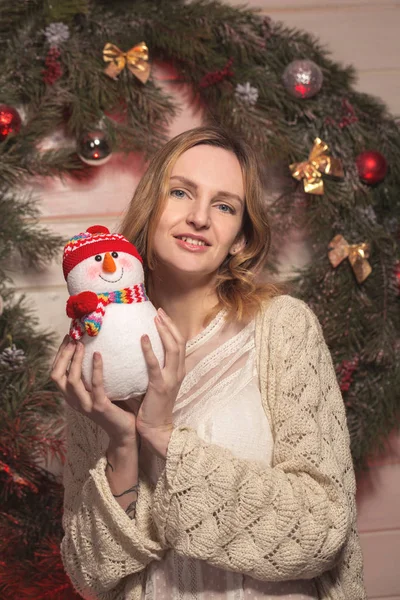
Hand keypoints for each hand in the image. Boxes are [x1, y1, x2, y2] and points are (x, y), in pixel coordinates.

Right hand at [51, 335, 137, 445]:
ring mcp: (85, 404)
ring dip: (75, 360)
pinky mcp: (99, 406)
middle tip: (73, 338)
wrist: (127, 430)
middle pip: (56, 375)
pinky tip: (98, 355)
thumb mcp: (99, 388)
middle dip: (62, 355)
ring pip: (72, 379)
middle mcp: (74, 400)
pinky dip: (95, 368)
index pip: (56, 373)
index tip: (68, 337)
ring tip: (82, 344)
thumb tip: (98, 345)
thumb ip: (94, 374)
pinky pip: (95, 384)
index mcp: (72, 395)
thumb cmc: (116, 406)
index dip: (59, 355)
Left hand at [136, 308, 185, 453]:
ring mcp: (171, 379)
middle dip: (170, 324)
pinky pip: (155, 365)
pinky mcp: (160, 387)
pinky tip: (143, 338)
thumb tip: (135, 351)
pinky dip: (150, 349)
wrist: (156, 428)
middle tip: (159, 311)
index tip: (162, 314)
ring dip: (165, 331)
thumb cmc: (152, 406)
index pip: (180, 343)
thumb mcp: (156, 383)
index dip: (173, 327)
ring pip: (173, 349)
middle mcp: (178, 372)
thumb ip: (152, 367)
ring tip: (155, 318)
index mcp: (178, 370)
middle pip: (179, 341)